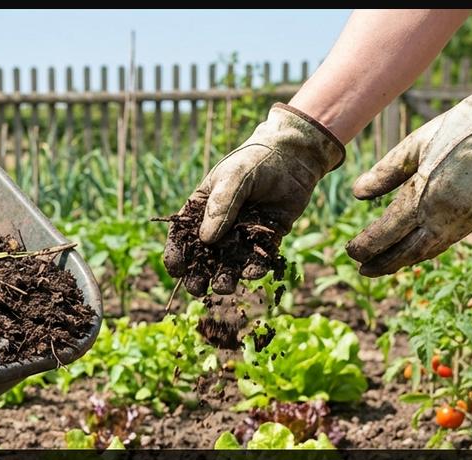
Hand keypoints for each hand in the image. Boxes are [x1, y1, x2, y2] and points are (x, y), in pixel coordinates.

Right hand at [163, 103, 344, 294]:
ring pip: (230, 263)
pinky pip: (259, 259)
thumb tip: (206, 240)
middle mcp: (219, 226)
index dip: (176, 254)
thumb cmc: (255, 161)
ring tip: (225, 287)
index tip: (176, 270)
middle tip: (198, 289)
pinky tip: (254, 273)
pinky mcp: (267, 240)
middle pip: (204, 257)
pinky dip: (256, 268)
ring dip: (226, 277)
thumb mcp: (233, 177)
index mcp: (201, 209)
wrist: (294, 157)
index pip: (182, 236)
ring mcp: (243, 235)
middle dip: (199, 275)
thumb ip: (221, 206)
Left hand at [346, 69, 471, 276]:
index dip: (366, 245)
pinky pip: (444, 243)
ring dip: (403, 261)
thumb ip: (384, 173)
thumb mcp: (414, 145)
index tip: (350, 251)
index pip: (387, 232)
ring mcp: (462, 221)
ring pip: (427, 252)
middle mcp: (444, 216)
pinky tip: (413, 250)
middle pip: (406, 252)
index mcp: (425, 196)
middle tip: (362, 270)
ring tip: (383, 265)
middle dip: (382, 264)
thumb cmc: (456, 130)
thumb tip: (357, 193)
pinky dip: (424, 251)